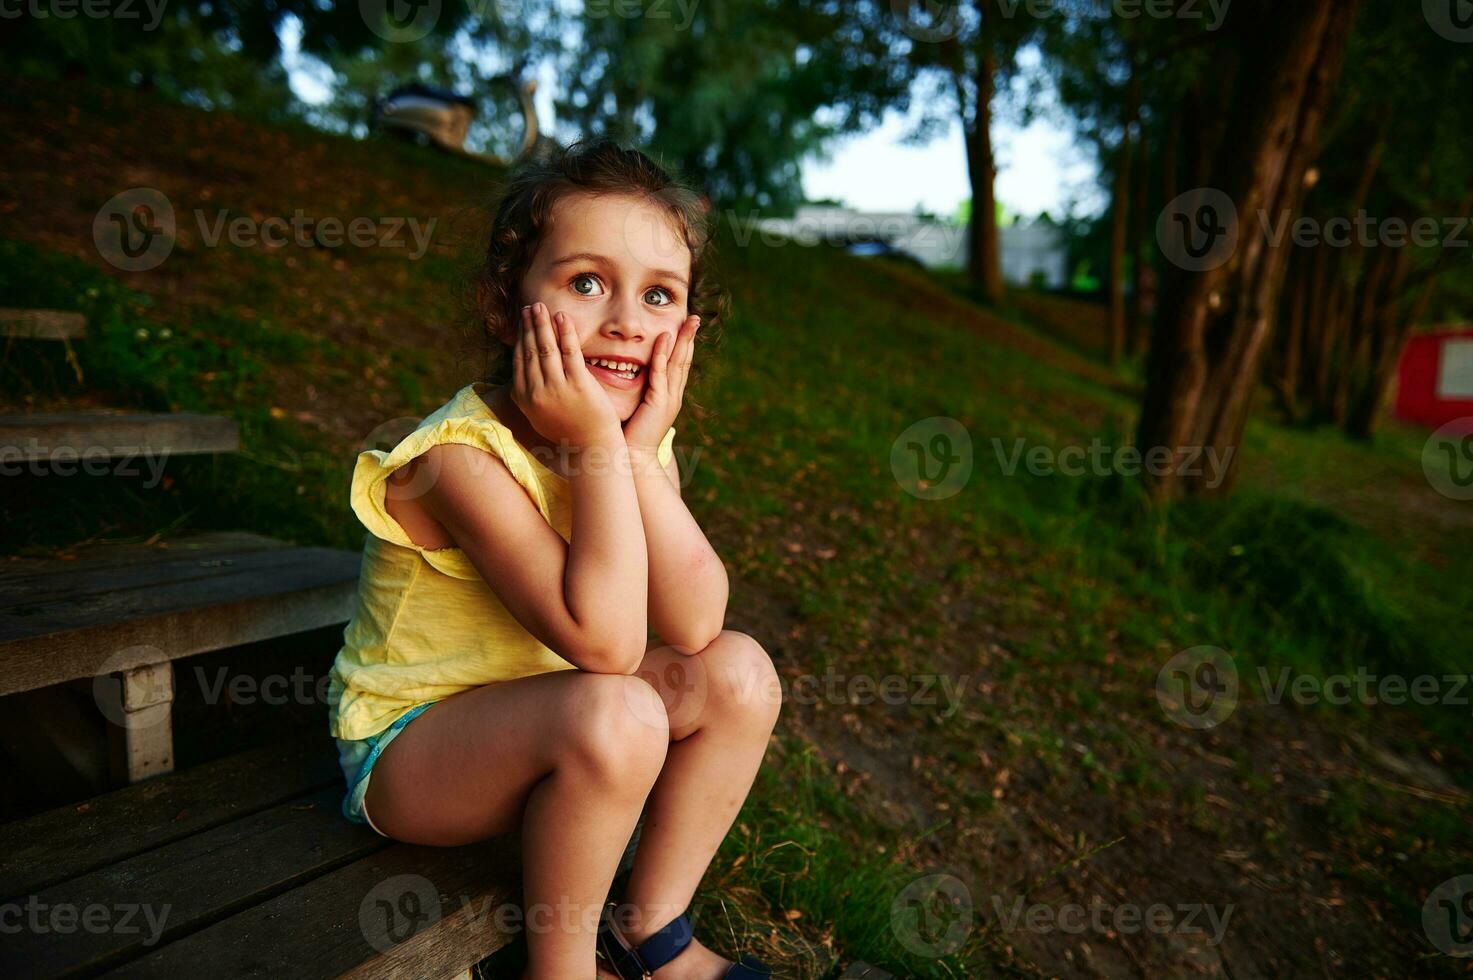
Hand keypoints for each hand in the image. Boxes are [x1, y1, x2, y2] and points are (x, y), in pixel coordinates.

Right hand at [511, 302, 621, 450]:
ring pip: (546, 348)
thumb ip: (528, 394)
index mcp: (524, 398)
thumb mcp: (539, 414)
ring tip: (541, 307)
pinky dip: (564, 331)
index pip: (519, 359)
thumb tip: (519, 373)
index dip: (521, 337)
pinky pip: (569, 351)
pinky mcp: (578, 384)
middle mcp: (536, 392)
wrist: (591, 447)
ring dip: (542, 323)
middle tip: (530, 307)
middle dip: (529, 325)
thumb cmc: (568, 429)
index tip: (523, 322)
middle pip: (530, 350)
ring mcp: (557, 388)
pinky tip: (562, 317)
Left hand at [623, 314, 698, 454]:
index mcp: (669, 397)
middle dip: (689, 339)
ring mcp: (668, 399)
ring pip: (677, 364)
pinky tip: (665, 339)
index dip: (683, 346)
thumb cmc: (630, 436)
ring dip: (683, 341)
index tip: (685, 328)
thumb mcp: (638, 409)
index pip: (679, 366)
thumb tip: (627, 377)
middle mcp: (673, 396)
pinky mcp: (658, 403)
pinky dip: (663, 355)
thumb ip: (639, 393)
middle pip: (684, 361)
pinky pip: (661, 374)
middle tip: (695, 319)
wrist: (633, 459)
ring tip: (688, 322)